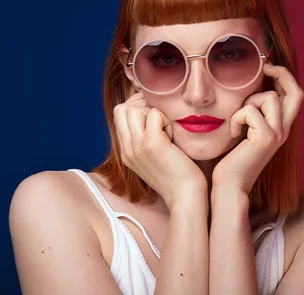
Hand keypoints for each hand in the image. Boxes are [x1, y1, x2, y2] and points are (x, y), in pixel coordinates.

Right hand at [113, 92, 206, 209]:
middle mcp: (127, 149)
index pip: (119, 114)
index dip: (136, 107)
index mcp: (126, 152)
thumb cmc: (177, 176)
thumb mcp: (154, 157)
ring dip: (154, 112)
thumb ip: (146, 139)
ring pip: (134, 108)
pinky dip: (166, 118)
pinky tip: (173, 135)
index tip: (154, 114)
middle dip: (143, 106)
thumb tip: (151, 113)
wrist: (185, 198)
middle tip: (161, 119)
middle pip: (122, 108)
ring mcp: (137, 146)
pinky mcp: (152, 144)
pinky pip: (154, 114)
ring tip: (167, 129)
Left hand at [212, 63, 303, 194]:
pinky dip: (236, 118)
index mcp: (281, 128)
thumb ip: (252, 113)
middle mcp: (284, 130)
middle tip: (265, 67)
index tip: (267, 68)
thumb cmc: (231, 160)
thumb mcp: (245, 131)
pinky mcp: (265, 138)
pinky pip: (249, 111)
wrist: (230, 186)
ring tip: (237, 123)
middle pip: (296, 92)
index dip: (285, 77)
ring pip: (267, 97)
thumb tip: (247, 88)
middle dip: (282, 74)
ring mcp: (277, 135)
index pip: (295, 96)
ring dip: (246, 104)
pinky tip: (233, 135)